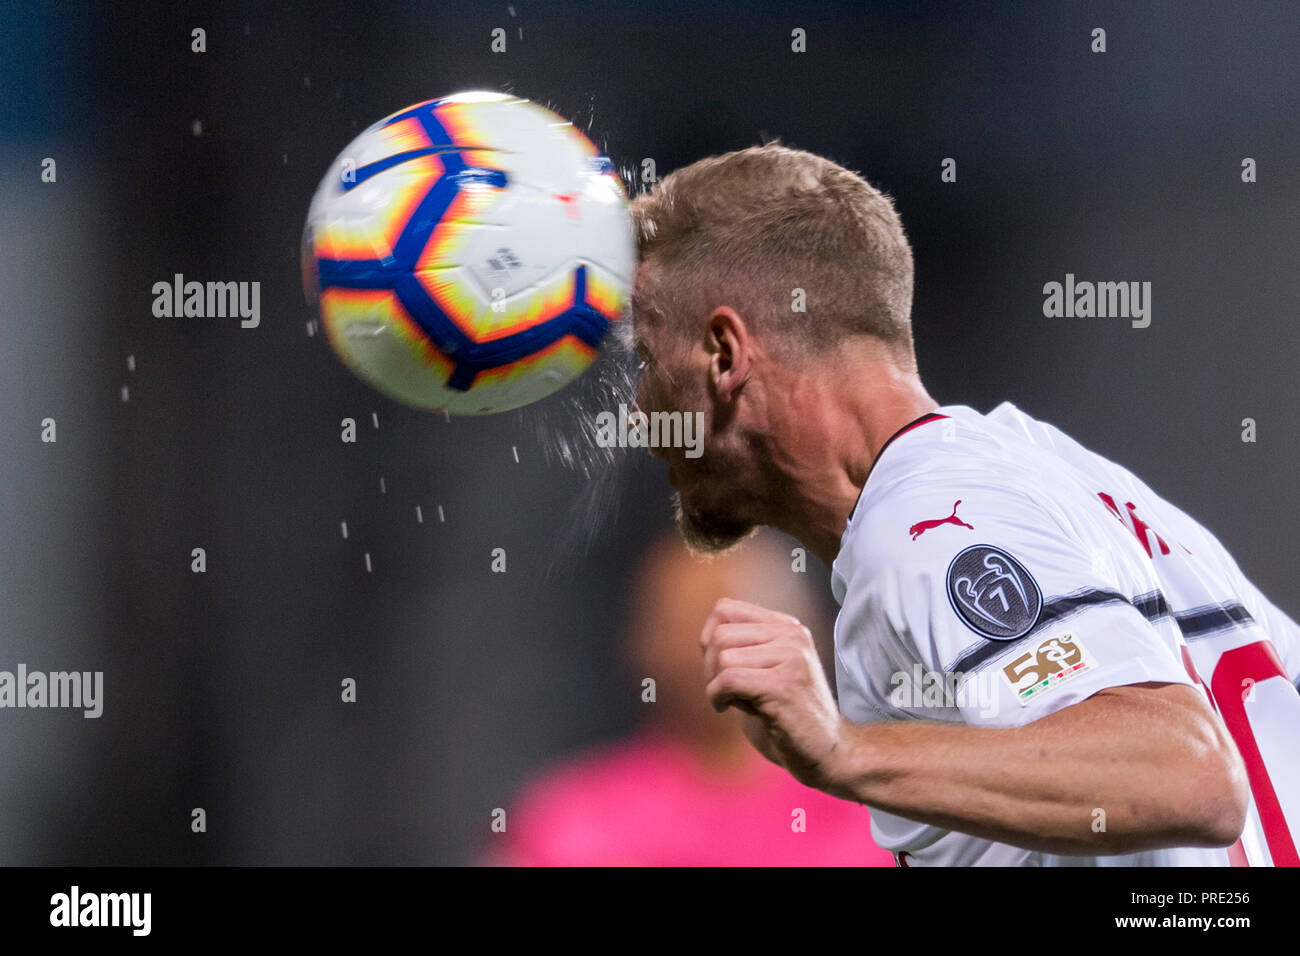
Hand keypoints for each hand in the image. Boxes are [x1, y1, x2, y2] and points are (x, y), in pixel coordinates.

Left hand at [700, 597, 848, 791]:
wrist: (827, 753)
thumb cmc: (787, 715)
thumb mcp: (765, 671)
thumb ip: (742, 648)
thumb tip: (706, 635)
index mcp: (787, 627)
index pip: (725, 609)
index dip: (709, 639)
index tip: (718, 668)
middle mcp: (793, 636)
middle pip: (720, 634)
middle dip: (709, 667)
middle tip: (723, 692)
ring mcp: (792, 658)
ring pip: (723, 657)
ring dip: (714, 685)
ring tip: (732, 702)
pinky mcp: (784, 685)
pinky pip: (729, 679)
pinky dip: (716, 697)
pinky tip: (726, 709)